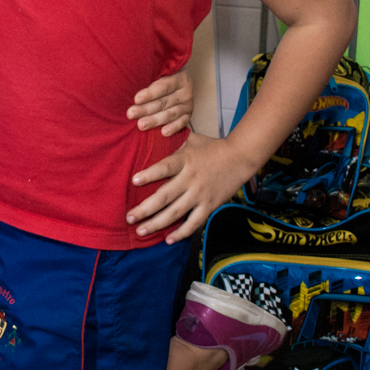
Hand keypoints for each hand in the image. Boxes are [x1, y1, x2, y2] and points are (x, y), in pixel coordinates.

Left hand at [126, 69, 192, 135]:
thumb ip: (149, 73)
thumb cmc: (161, 76)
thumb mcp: (159, 71)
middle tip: (131, 114)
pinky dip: (173, 128)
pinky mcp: (188, 116)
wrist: (176, 84)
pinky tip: (163, 133)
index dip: (149, 93)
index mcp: (179, 77)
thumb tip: (129, 77)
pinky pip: (181, 124)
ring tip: (140, 125)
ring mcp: (187, 105)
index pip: (163, 87)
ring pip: (170, 114)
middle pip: (163, 102)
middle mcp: (185, 92)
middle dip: (146, 109)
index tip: (136, 99)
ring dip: (155, 120)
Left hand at [126, 134, 256, 242]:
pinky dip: (182, 232)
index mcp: (184, 160)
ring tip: (141, 230)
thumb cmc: (211, 146)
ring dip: (157, 223)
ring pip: (176, 212)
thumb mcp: (190, 139)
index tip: (134, 180)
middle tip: (129, 218)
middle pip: (165, 196)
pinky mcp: (210, 205)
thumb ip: (171, 137)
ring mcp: (200, 194)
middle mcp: (190, 179)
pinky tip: (168, 239)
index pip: (164, 168)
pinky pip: (194, 222)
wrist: (240, 157)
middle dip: (145, 208)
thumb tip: (148, 129)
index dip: (149, 174)